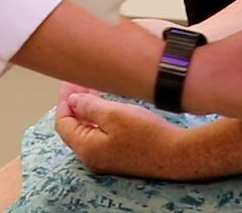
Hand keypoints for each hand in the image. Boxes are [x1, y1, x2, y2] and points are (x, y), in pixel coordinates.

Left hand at [55, 91, 189, 179]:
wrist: (178, 154)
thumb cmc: (147, 134)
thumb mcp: (114, 114)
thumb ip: (89, 106)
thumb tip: (72, 101)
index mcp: (86, 149)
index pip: (63, 123)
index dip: (65, 100)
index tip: (70, 82)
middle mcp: (93, 157)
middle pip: (74, 127)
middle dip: (76, 103)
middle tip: (81, 82)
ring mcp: (107, 158)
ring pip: (89, 131)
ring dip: (88, 110)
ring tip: (93, 90)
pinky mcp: (121, 156)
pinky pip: (101, 135)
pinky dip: (99, 119)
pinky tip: (108, 107)